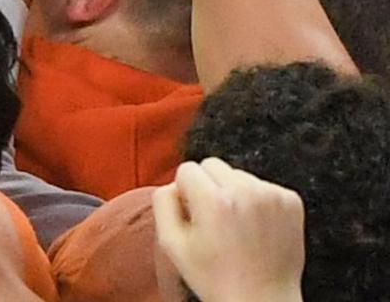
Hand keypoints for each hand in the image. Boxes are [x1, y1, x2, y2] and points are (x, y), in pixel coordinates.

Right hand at [152, 159, 305, 301]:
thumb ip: (163, 203)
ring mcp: (272, 196)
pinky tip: (254, 226)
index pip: (188, 169)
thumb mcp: (171, 244)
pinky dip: (256, 201)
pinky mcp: (291, 201)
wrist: (262, 299)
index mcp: (214, 201)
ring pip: (238, 174)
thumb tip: (173, 184)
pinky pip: (262, 185)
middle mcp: (246, 193)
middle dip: (208, 187)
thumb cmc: (217, 278)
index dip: (185, 192)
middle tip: (213, 219)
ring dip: (233, 193)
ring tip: (236, 226)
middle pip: (213, 165)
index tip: (194, 214)